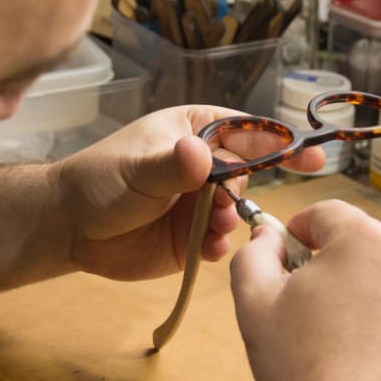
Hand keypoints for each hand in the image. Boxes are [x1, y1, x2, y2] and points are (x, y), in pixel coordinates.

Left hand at [55, 106, 323, 280]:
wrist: (68, 228)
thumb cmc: (98, 181)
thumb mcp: (136, 169)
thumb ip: (171, 165)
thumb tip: (201, 154)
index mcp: (195, 130)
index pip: (247, 131)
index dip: (281, 142)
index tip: (312, 156)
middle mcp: (204, 165)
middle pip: (248, 173)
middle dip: (243, 191)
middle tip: (223, 207)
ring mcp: (199, 202)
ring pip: (237, 210)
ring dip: (231, 220)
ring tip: (211, 229)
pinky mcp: (192, 238)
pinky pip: (221, 241)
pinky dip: (220, 246)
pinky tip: (206, 249)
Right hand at [229, 200, 380, 380]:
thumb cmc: (304, 369)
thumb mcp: (255, 303)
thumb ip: (253, 254)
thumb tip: (267, 236)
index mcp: (366, 242)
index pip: (328, 213)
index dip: (299, 229)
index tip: (285, 254)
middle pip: (362, 246)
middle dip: (332, 266)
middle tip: (304, 306)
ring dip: (360, 297)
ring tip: (333, 341)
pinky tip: (361, 362)